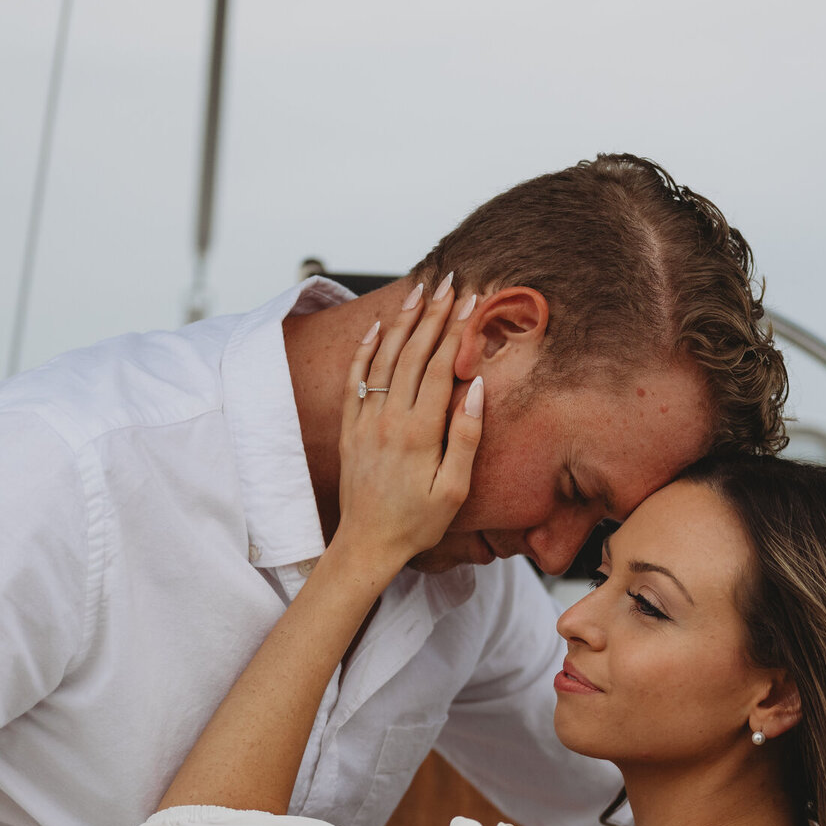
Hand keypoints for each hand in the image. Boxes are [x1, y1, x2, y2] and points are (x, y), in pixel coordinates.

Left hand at [333, 272, 483, 571]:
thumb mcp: (454, 489)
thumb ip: (466, 436)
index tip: (472, 301)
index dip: (456, 330)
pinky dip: (366, 347)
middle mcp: (388, 419)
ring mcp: (365, 420)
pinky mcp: (350, 427)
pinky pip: (356, 377)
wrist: (367, 543)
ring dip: (403, 320)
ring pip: (384, 357)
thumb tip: (476, 387)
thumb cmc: (417, 522)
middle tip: (450, 282)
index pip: (439, 366)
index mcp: (419, 432)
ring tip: (419, 290)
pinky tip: (379, 325)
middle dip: (434, 313)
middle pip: (412, 352)